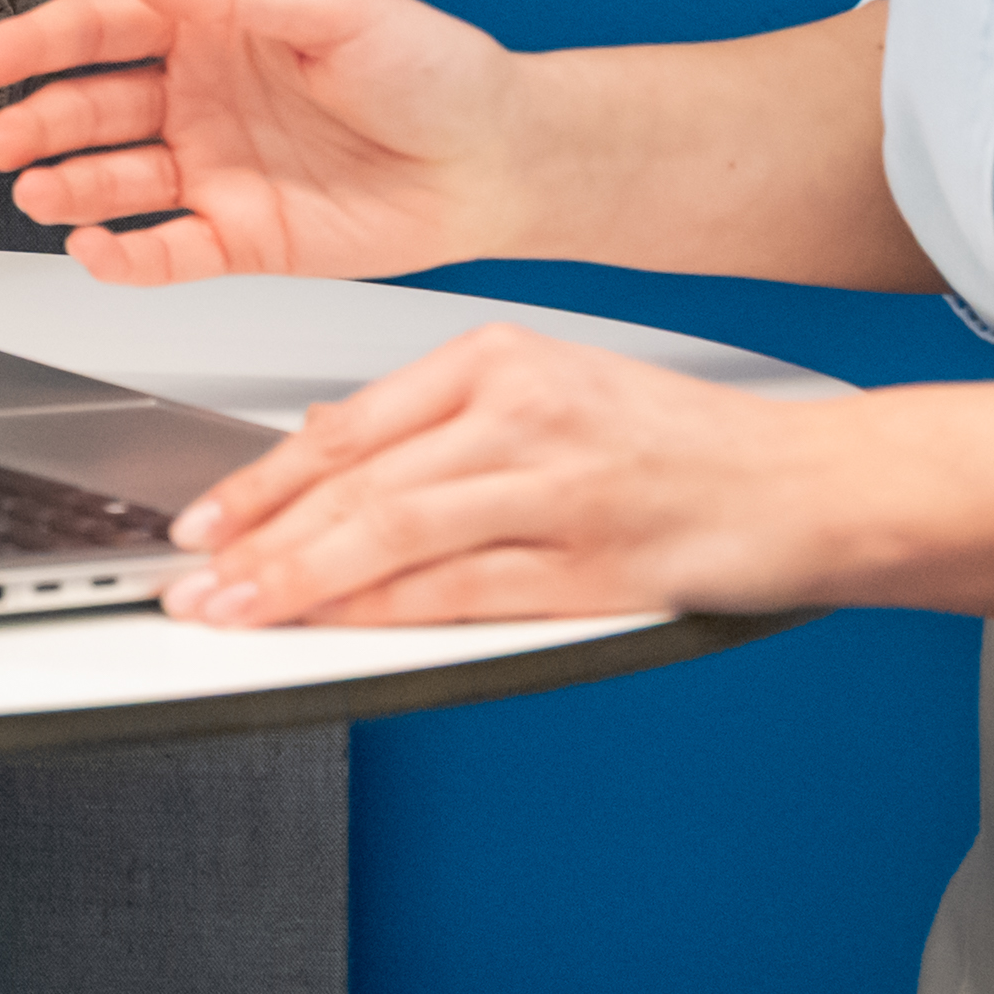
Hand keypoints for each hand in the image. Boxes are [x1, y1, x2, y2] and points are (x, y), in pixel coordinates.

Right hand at [0, 0, 543, 286]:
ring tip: (36, 191)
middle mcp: (204, 98)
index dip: (39, 41)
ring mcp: (217, 169)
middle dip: (40, 120)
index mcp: (218, 28)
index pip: (107, 29)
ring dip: (67, 185)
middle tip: (3, 137)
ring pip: (116, 179)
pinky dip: (122, 256)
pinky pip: (164, 251)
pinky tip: (93, 249)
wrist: (498, 161)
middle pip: (94, 106)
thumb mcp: (339, 9)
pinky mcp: (241, 236)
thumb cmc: (435, 70)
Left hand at [157, 321, 829, 629]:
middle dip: (257, 540)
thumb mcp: (548, 390)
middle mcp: (518, 412)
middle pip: (355, 483)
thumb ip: (437, 421)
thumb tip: (324, 442)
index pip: (346, 424)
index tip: (199, 520)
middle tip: (188, 581)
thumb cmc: (679, 445)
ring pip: (392, 537)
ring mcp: (554, 487)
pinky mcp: (589, 563)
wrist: (805, 482)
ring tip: (232, 613)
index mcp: (497, 359)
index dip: (259, 480)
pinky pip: (459, 594)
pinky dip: (383, 616)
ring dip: (298, 582)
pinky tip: (332, 634)